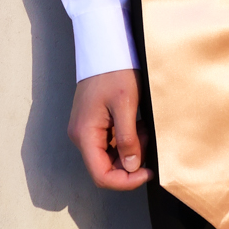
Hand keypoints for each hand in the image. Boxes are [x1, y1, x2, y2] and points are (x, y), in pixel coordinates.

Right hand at [68, 68, 151, 190]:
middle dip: (131, 160)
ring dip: (130, 148)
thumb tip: (132, 168)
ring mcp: (86, 130)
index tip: (147, 172)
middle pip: (106, 167)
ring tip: (142, 126)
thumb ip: (128, 139)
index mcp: (85, 134)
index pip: (102, 176)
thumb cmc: (114, 71)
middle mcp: (81, 136)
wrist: (104, 47)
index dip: (125, 181)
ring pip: (110, 155)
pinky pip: (110, 142)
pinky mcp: (93, 123)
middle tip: (146, 139)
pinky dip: (126, 138)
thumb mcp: (126, 105)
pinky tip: (136, 123)